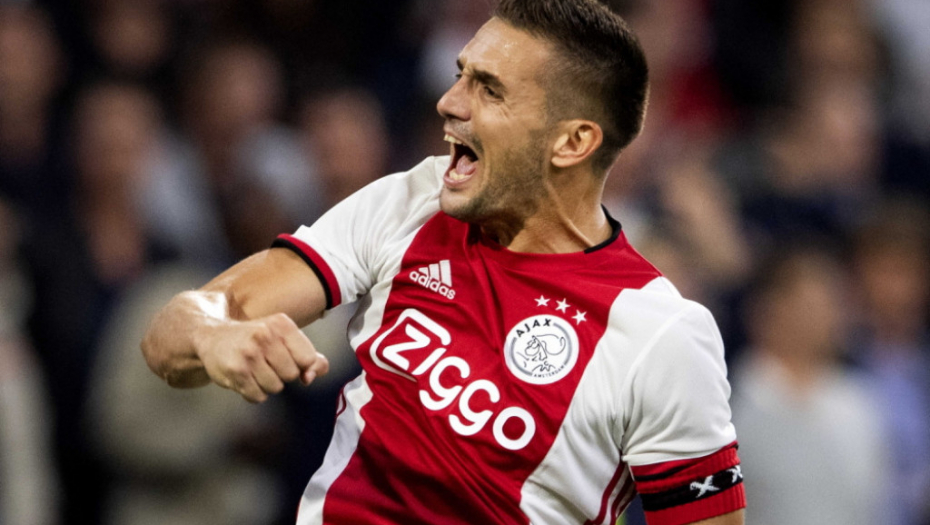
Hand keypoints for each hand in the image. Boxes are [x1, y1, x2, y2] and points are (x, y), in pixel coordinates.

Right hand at [195, 313, 328, 402]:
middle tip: (266, 363)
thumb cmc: (254, 338)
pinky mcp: (236, 371)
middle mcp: (265, 336)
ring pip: (275, 387)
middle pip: (292, 374)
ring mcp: (249, 353)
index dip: (301, 366)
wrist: (212, 336)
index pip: (308, 358)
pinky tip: (245, 378)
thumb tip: (313, 375)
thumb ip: (308, 355)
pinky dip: (254, 392)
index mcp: (281, 324)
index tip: (290, 361)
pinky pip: (258, 396)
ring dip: (267, 384)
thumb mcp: (284, 337)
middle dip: (282, 374)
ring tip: (254, 370)